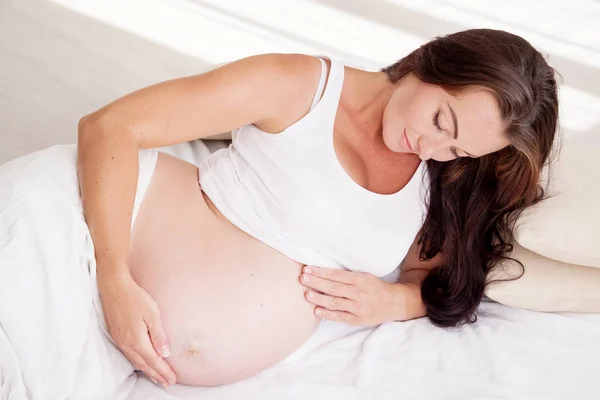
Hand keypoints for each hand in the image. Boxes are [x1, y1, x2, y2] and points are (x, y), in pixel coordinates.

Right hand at [97, 271, 175, 387]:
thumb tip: (165, 353)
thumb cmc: (135, 298)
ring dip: (148, 371)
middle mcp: (127, 344)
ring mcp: (120, 341)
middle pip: (145, 365)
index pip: (154, 361)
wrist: (114, 288)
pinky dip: (138, 363)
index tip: (173, 379)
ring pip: (136, 362)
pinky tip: (142, 364)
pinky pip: (129, 355)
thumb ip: (159, 335)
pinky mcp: (117, 336)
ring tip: (158, 378)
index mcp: (138, 340)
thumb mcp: (152, 314)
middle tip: (168, 383)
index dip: (164, 372)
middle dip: (157, 375)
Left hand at [299, 266, 403, 325]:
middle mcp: (358, 292)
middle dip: (316, 282)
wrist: (394, 303)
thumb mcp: (364, 276)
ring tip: (306, 294)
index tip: (308, 269)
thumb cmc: (375, 288)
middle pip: (333, 287)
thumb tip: (323, 274)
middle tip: (302, 279)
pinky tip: (317, 310)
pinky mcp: (357, 319)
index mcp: (359, 279)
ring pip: (335, 302)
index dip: (321, 272)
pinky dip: (327, 314)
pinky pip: (340, 316)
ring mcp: (357, 307)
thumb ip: (346, 276)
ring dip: (319, 298)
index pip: (336, 275)